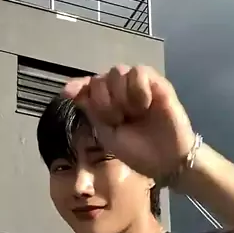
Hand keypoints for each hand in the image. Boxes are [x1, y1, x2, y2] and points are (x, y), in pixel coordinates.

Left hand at [63, 65, 194, 182]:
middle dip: (103, 101)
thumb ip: (92, 112)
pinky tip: (145, 105)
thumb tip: (72, 92)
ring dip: (120, 95)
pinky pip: (139, 72)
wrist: (166, 160)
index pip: (87, 87)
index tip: (67, 94)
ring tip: (133, 114)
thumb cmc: (138, 152)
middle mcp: (120, 91)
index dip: (77, 86)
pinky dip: (138, 89)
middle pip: (100, 79)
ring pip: (118, 71)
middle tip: (118, 120)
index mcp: (106, 105)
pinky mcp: (157, 83)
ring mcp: (138, 86)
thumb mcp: (108, 135)